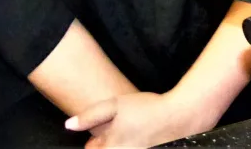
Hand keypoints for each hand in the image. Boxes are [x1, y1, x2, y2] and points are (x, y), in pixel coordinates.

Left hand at [66, 91, 217, 148]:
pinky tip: (141, 139)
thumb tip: (69, 126)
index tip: (102, 134)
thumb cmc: (148, 109)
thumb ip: (90, 116)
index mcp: (111, 148)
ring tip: (131, 134)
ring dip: (120, 145)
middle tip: (119, 132)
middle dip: (107, 144)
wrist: (180, 116)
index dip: (94, 142)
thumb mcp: (115, 105)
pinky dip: (133, 145)